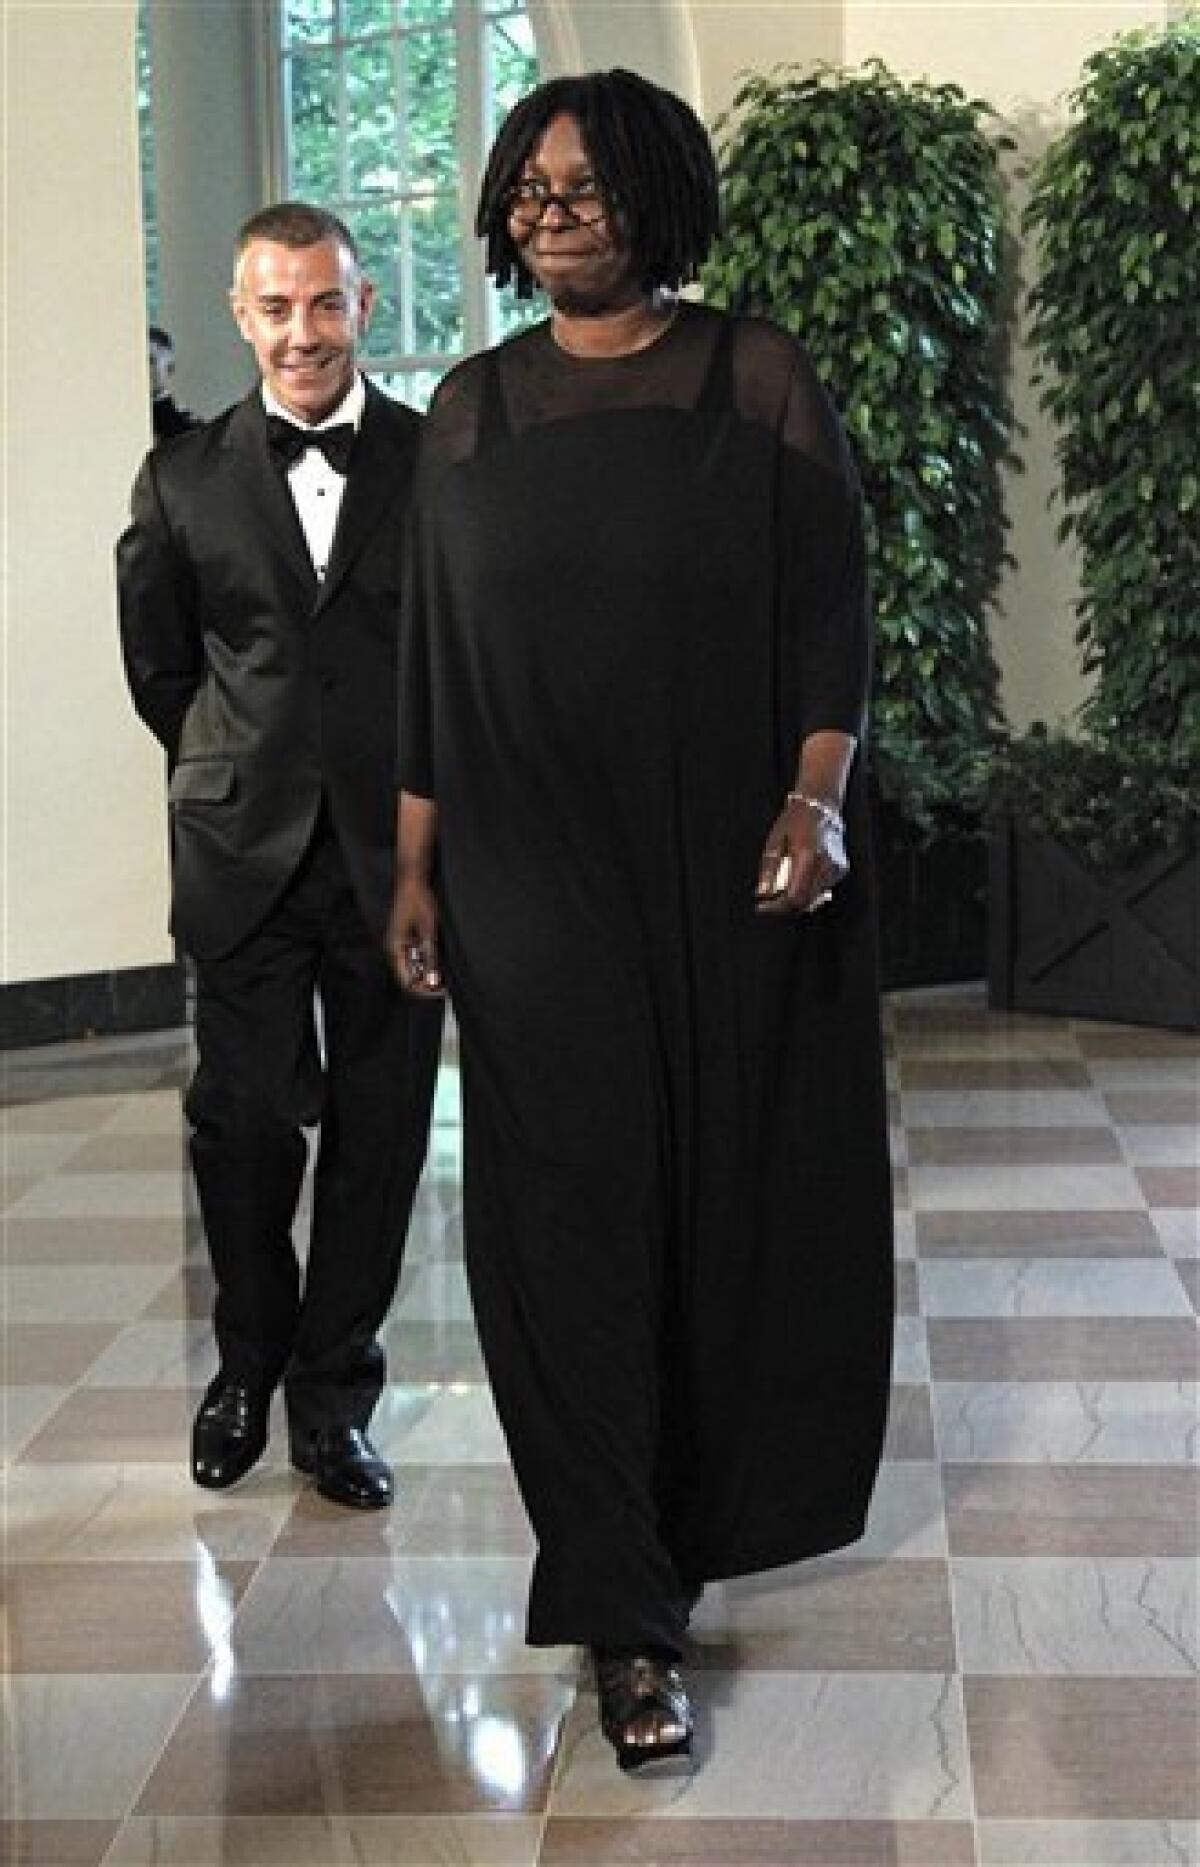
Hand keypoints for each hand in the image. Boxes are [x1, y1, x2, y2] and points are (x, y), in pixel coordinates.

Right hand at [386, 873, 444, 997]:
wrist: (412, 880)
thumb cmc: (418, 901)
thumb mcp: (428, 930)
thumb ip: (430, 955)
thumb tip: (433, 978)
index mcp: (394, 949)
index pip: (406, 982)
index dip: (423, 990)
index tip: (439, 992)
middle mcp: (393, 950)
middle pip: (407, 977)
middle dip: (425, 984)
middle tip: (444, 987)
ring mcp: (399, 944)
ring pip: (411, 969)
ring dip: (426, 974)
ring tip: (443, 977)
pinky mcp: (405, 939)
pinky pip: (414, 958)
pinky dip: (425, 963)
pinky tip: (438, 964)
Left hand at [754, 795, 847, 916]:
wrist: (821, 804)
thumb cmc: (795, 820)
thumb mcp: (775, 841)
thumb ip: (769, 869)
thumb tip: (762, 894)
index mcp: (808, 856)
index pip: (794, 896)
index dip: (777, 907)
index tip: (761, 907)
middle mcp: (826, 865)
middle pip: (804, 902)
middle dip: (784, 907)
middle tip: (767, 905)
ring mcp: (836, 869)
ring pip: (813, 899)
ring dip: (795, 902)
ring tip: (778, 895)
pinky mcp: (840, 870)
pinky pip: (821, 891)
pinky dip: (806, 893)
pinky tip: (794, 885)